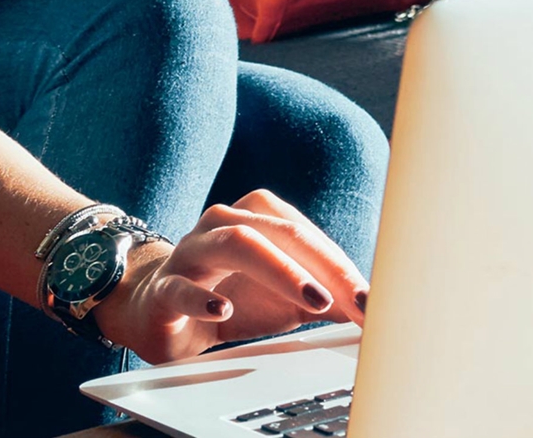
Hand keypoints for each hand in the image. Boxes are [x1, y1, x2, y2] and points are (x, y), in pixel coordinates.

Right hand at [92, 190, 370, 363]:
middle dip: (323, 265)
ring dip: (280, 271)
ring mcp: (191, 254)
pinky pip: (180, 288)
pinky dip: (203, 299)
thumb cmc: (228, 298)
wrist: (157, 312)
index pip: (306, 234)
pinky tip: (225, 311)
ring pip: (235, 244)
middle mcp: (223, 226)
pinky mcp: (163, 290)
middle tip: (356, 299)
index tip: (374, 300)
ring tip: (313, 300)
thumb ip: (326, 300)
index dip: (343, 266)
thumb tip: (374, 310)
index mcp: (256, 220)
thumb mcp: (285, 301)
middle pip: (278, 231)